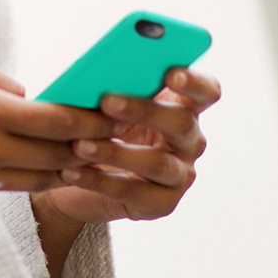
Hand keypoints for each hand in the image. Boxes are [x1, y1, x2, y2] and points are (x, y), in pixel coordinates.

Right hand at [0, 49, 114, 192]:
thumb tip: (26, 96)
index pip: (57, 121)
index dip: (93, 122)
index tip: (118, 116)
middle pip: (57, 152)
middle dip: (94, 144)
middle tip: (120, 134)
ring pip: (44, 175)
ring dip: (76, 165)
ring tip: (100, 153)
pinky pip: (23, 185)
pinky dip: (50, 178)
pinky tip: (66, 168)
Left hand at [28, 66, 220, 277]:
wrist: (81, 179)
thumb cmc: (101, 130)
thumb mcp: (107, 107)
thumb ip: (113, 89)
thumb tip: (94, 76)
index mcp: (184, 107)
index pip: (206, 91)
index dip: (194, 82)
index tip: (171, 74)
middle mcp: (190, 141)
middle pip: (182, 123)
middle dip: (144, 110)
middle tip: (107, 101)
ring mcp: (180, 175)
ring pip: (156, 163)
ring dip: (115, 152)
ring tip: (80, 145)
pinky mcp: (162, 204)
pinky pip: (131, 192)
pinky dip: (98, 181)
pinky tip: (71, 172)